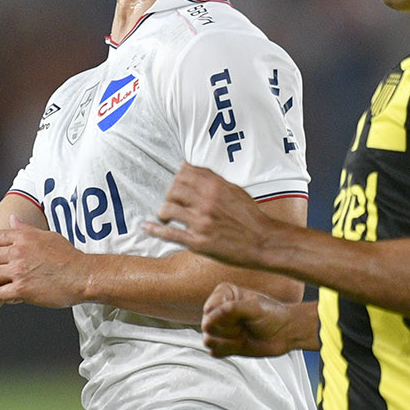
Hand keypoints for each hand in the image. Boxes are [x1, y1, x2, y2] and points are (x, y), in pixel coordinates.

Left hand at [0, 217, 87, 307]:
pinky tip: (19, 295)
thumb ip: (26, 229)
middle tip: (7, 272)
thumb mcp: (48, 236)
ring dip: (0, 282)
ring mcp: (19, 270)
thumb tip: (13, 218)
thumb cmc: (68, 257)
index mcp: (23, 237)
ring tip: (12, 284)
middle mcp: (18, 252)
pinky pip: (0, 294)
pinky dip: (8, 296)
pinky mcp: (22, 289)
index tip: (6, 256)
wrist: (82, 276)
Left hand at [146, 164, 273, 267]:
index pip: (184, 173)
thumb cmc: (250, 216)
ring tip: (166, 217)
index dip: (178, 178)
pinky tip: (146, 227)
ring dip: (163, 212)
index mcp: (215, 187)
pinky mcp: (198, 242)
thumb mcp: (234, 190)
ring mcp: (200, 222)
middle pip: (172, 189)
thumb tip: (188, 167)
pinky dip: (154, 229)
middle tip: (173, 202)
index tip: (179, 185)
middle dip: (169, 195)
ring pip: (167, 209)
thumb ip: (211, 179)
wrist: (263, 242)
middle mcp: (206, 202)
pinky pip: (169, 233)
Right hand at [202, 282, 311, 357]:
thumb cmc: (273, 315)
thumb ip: (233, 308)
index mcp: (225, 294)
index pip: (209, 308)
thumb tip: (211, 312)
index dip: (222, 316)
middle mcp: (218, 310)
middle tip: (244, 326)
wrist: (285, 333)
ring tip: (244, 335)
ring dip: (229, 341)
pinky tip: (241, 344)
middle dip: (228, 329)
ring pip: (208, 340)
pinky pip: (214, 352)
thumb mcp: (255, 307)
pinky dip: (228, 350)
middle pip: (207, 326)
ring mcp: (220, 328)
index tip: (238, 317)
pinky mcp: (223, 344)